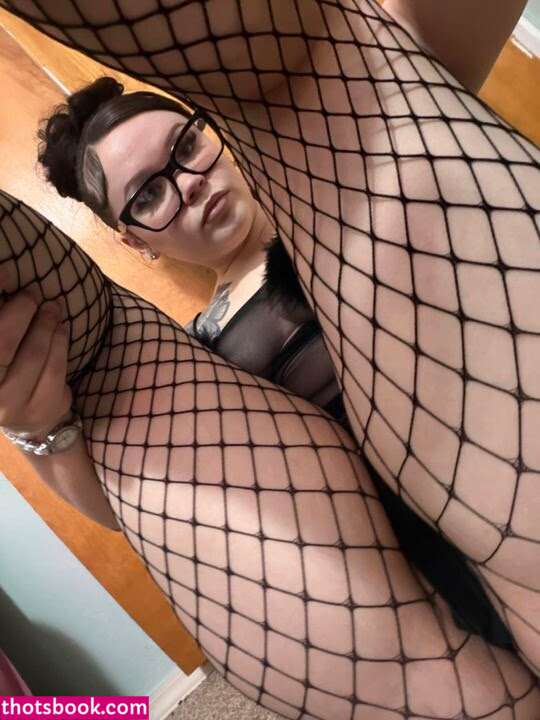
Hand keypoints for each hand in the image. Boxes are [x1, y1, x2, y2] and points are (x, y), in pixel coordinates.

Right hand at [0, 285, 71, 437]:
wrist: (27, 419)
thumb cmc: (5, 369)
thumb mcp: (2, 342)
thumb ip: (3, 317)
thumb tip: (6, 274)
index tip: (6, 272)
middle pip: (2, 342)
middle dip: (21, 311)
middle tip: (33, 295)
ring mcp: (8, 405)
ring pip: (33, 355)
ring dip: (46, 325)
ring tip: (52, 309)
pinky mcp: (36, 410)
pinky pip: (55, 370)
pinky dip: (60, 344)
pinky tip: (61, 330)